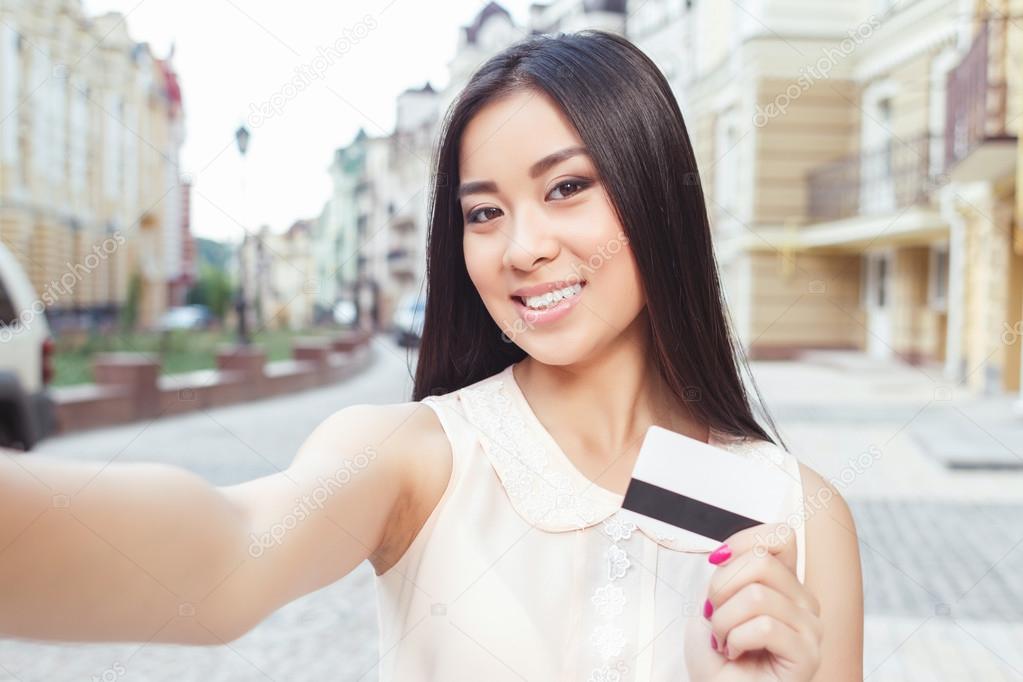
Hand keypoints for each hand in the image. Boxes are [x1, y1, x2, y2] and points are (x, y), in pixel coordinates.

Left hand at [684, 522, 821, 680]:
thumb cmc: (716, 656)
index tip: (716, 562)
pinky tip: (736, 653)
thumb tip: (726, 553)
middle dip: (721, 587)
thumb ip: (729, 571)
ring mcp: (810, 627)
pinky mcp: (808, 654)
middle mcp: (803, 601)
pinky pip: (764, 627)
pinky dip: (736, 639)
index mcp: (784, 583)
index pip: (781, 536)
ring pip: (757, 595)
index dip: (741, 541)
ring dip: (724, 620)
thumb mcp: (715, 601)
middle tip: (715, 616)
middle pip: (761, 561)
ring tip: (723, 640)